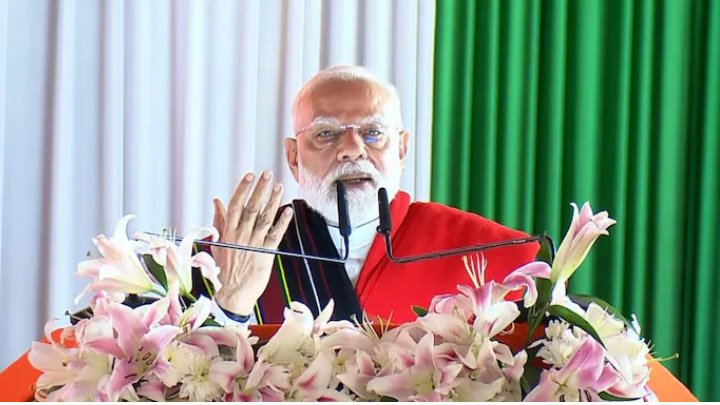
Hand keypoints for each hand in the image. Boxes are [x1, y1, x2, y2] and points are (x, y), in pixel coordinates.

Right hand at [211, 171, 293, 314]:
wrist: (233, 293)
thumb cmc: (224, 269)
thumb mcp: (217, 243)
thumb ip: (218, 221)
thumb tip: (217, 200)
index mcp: (228, 232)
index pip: (235, 205)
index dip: (243, 189)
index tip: (250, 175)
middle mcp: (241, 235)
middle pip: (251, 207)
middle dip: (260, 189)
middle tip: (267, 174)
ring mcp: (254, 244)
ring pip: (264, 218)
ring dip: (272, 201)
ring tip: (279, 187)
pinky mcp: (266, 253)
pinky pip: (275, 235)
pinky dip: (282, 222)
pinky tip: (288, 210)